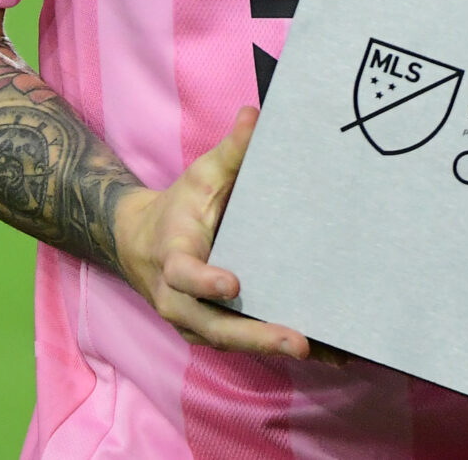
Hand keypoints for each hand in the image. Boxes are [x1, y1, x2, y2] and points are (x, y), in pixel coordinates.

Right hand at [112, 107, 312, 360]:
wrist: (143, 244)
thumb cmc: (180, 208)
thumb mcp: (200, 177)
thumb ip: (230, 152)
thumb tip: (255, 114)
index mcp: (172, 259)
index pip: (184, 275)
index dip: (205, 282)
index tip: (232, 285)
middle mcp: (180, 301)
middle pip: (215, 326)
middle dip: (257, 336)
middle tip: (299, 343)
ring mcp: (197, 323)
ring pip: (233, 341)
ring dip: (275, 348)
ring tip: (324, 351)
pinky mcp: (215, 332)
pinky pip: (246, 344)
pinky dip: (279, 348)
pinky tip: (324, 352)